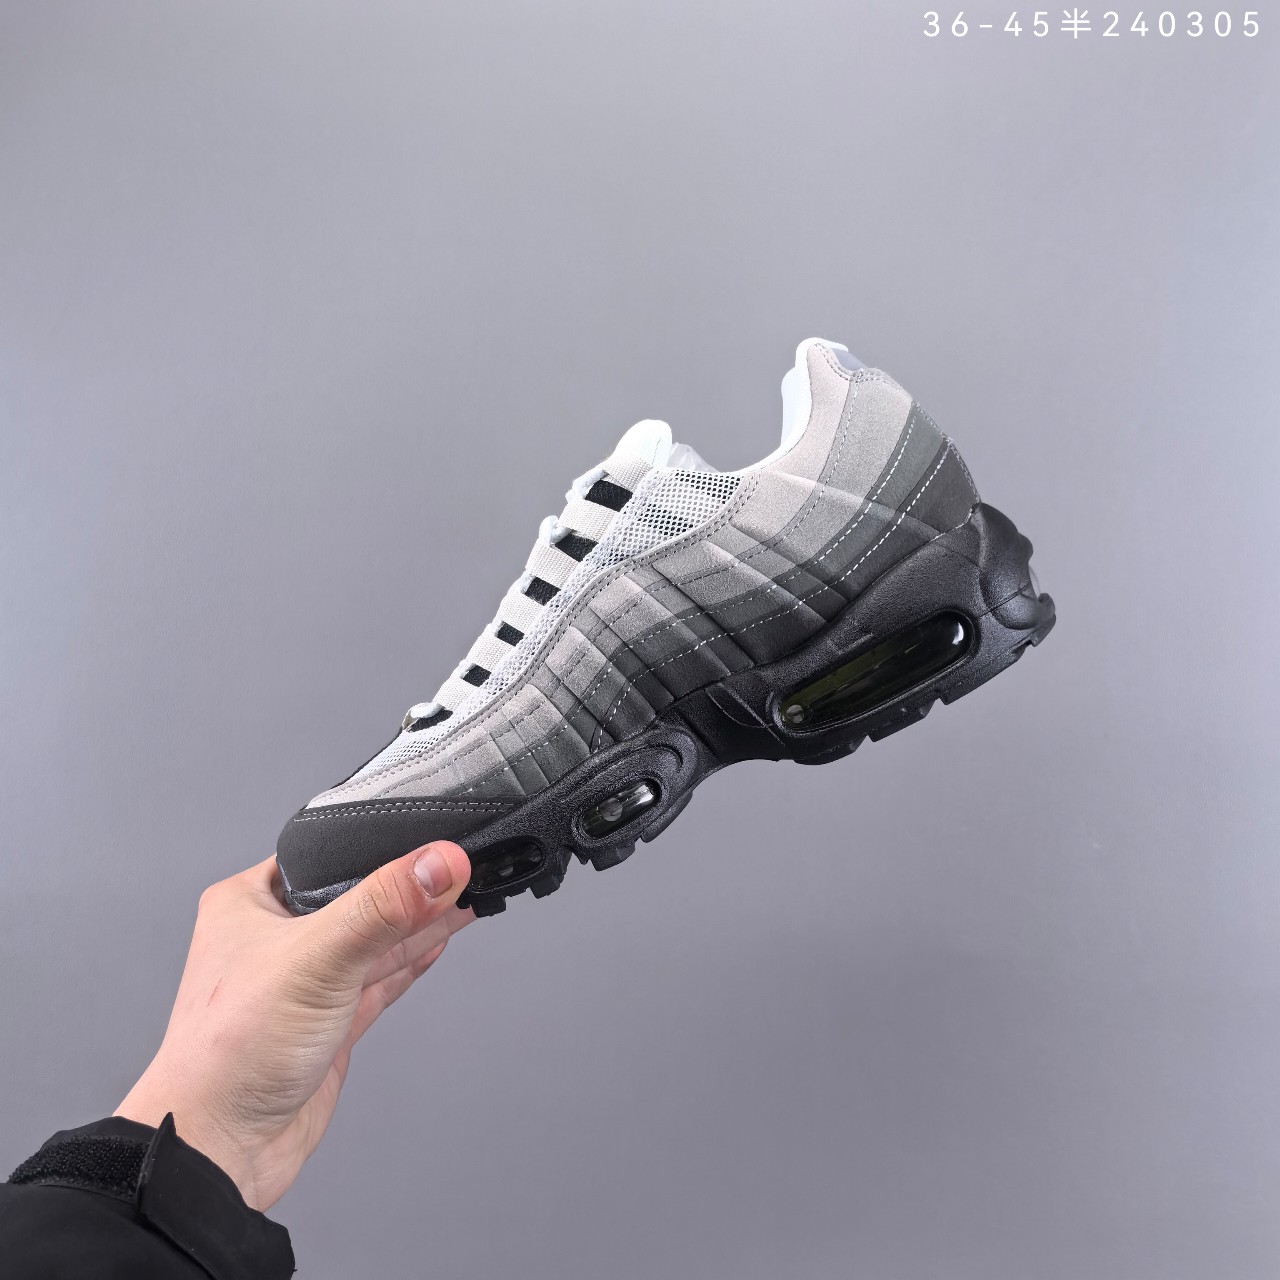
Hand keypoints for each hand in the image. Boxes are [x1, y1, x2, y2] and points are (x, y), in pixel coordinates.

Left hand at [116, 842, 472, 1210]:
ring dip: (422, 920)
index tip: (435, 838)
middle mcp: (276, 937)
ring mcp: (305, 981)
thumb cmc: (228, 1052)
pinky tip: (440, 937)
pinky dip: (412, 959)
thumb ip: (383, 907)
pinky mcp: (329, 1021)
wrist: (220, 1149)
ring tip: (468, 892)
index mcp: (249, 902)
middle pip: (360, 897)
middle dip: (412, 884)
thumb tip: (438, 863)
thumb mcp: (316, 959)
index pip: (327, 855)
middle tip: (464, 866)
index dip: (379, 844)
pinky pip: (380, 978)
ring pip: (376, 938)